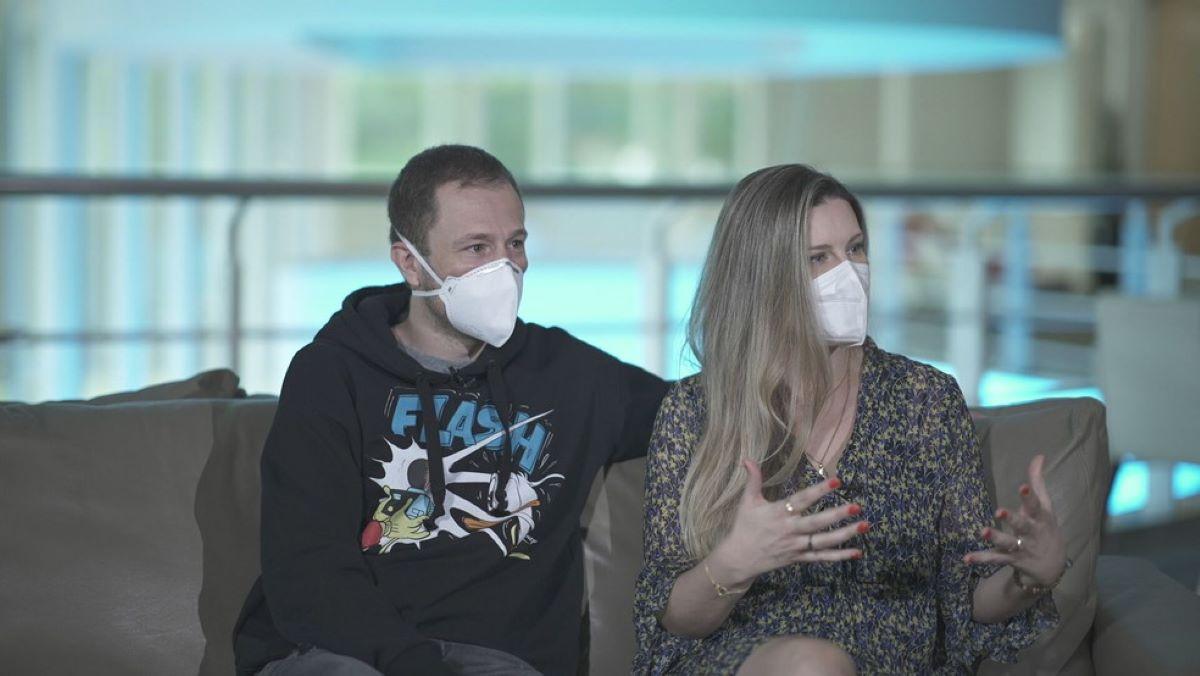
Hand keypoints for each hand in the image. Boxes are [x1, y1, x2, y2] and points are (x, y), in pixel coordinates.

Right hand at [706, 459, 867, 587]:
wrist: (740, 558)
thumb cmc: (744, 526)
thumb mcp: (747, 502)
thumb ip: (753, 480)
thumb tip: (747, 459)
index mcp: (778, 513)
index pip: (802, 500)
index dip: (819, 490)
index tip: (837, 481)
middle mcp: (789, 530)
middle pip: (816, 522)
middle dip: (837, 515)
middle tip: (857, 506)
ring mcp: (796, 546)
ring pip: (823, 541)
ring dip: (845, 534)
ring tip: (865, 525)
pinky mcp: (799, 558)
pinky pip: (822, 557)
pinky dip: (839, 556)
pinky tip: (857, 551)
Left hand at [964, 454, 1066, 586]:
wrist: (1053, 566)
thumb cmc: (1046, 528)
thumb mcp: (1045, 506)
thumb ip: (1038, 482)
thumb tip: (1039, 456)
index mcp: (1040, 518)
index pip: (1035, 505)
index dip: (1029, 496)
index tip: (1022, 486)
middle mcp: (1031, 532)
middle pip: (1022, 525)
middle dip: (1012, 518)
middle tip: (999, 511)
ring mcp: (1021, 547)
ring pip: (1007, 543)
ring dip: (996, 537)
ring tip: (983, 531)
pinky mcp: (1011, 559)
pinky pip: (995, 559)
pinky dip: (981, 559)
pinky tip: (966, 558)